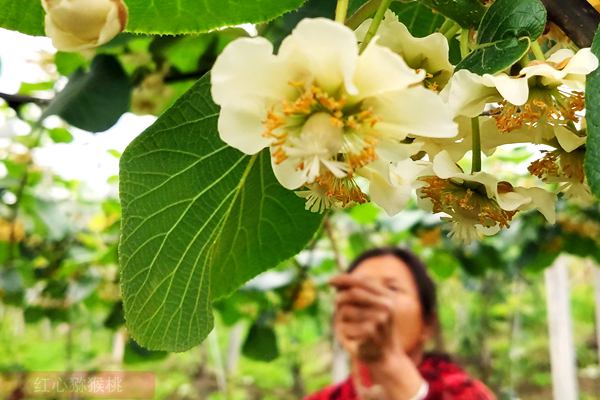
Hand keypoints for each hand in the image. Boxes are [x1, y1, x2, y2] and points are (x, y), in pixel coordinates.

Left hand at [331, 273, 426, 398]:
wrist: (386, 358)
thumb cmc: (373, 330)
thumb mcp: (370, 309)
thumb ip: (357, 294)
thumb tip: (336, 282)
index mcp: (388, 297)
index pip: (363, 281)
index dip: (345, 279)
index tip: (330, 281)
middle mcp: (386, 305)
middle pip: (352, 294)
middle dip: (340, 299)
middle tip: (336, 306)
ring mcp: (380, 319)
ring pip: (345, 310)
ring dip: (341, 319)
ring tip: (352, 327)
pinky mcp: (370, 332)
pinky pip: (344, 327)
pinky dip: (344, 332)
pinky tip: (355, 339)